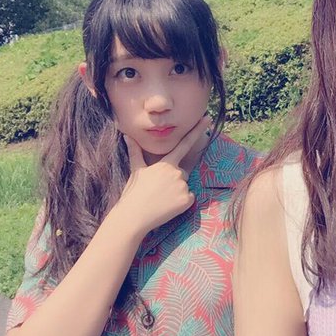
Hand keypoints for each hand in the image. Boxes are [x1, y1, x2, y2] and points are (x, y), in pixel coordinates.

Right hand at [114, 117, 210, 236]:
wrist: (133, 216)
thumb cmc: (133, 193)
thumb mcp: (136, 170)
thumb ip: (135, 151)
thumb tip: (126, 135)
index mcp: (166, 163)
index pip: (184, 144)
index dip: (197, 130)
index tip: (208, 118)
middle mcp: (177, 172)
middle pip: (183, 173)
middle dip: (174, 180)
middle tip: (158, 191)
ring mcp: (183, 186)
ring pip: (185, 186)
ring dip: (177, 192)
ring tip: (161, 199)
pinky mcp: (187, 200)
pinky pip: (189, 199)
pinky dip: (181, 204)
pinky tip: (168, 207)